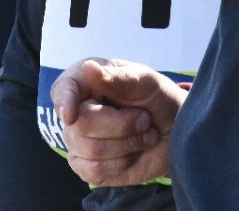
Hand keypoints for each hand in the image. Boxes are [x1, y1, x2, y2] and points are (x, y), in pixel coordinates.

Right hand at [51, 57, 184, 186]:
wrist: (175, 131)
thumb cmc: (157, 98)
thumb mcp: (145, 82)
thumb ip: (117, 79)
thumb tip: (88, 68)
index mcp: (84, 81)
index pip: (63, 91)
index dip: (65, 102)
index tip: (71, 115)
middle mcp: (76, 111)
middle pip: (81, 125)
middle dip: (122, 125)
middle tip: (144, 118)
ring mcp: (78, 141)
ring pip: (91, 151)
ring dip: (128, 144)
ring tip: (144, 133)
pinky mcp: (87, 167)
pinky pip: (94, 171)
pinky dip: (122, 163)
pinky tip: (132, 152)